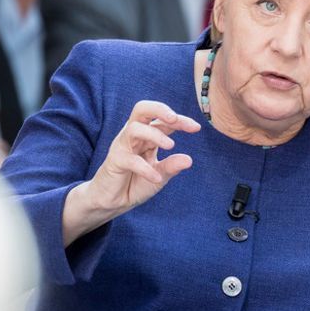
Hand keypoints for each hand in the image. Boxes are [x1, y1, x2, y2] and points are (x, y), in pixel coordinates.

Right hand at [62, 101, 199, 244]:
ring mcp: (122, 146)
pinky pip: (130, 159)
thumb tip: (189, 160)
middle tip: (174, 119)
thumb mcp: (159, 175)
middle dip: (160, 109)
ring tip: (171, 146)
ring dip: (154, 134)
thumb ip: (171, 167)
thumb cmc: (135, 183)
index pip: (163, 121)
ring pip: (134, 128)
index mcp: (147, 136)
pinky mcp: (114, 161)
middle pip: (142, 109)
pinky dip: (145, 168)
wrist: (112, 201)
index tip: (197, 128)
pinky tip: (156, 178)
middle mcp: (133, 136)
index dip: (180, 121)